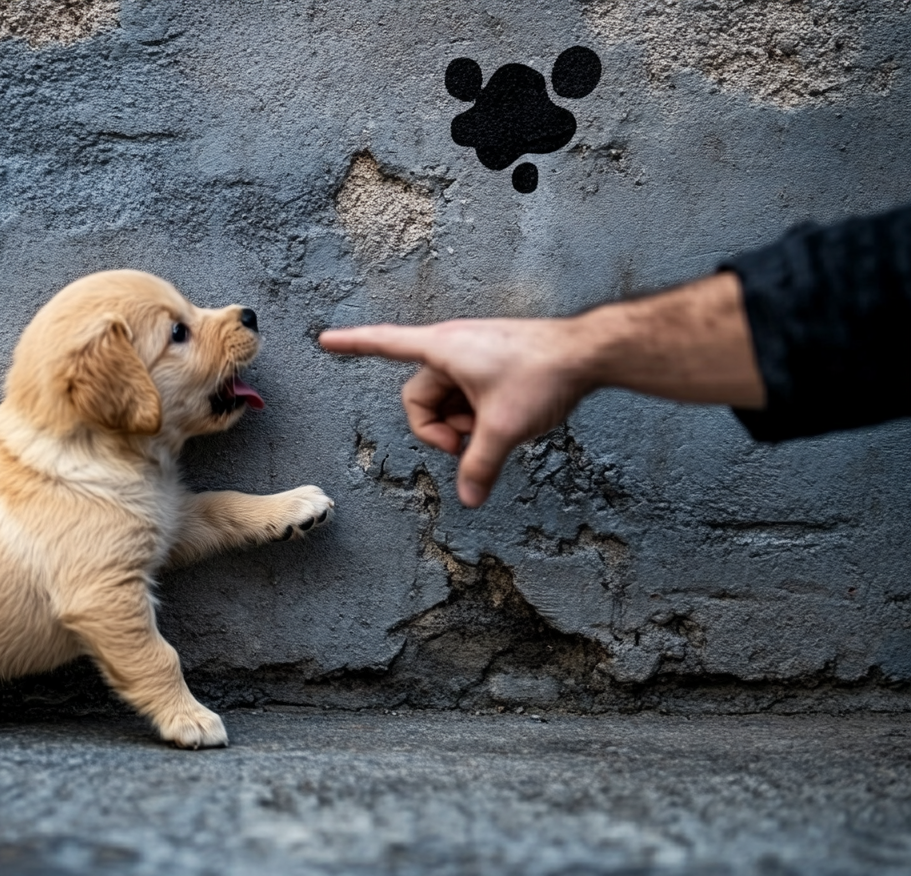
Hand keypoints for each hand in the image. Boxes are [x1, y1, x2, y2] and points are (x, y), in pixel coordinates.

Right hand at [319, 317, 592, 506]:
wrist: (588, 352)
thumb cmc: (543, 373)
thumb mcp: (504, 429)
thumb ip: (480, 466)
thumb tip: (470, 499)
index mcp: (442, 348)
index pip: (385, 344)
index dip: (352, 344)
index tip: (324, 339)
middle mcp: (452, 347)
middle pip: (420, 398)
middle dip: (438, 428)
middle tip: (466, 444)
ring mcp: (472, 355)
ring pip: (447, 401)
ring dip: (463, 423)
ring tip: (495, 427)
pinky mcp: (491, 364)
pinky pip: (468, 396)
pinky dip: (479, 415)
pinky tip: (507, 417)